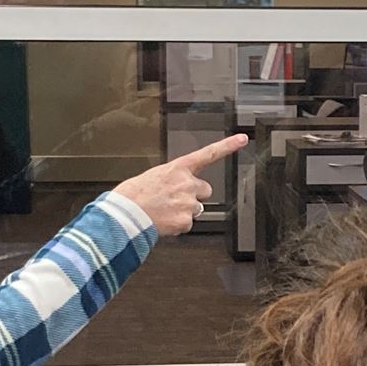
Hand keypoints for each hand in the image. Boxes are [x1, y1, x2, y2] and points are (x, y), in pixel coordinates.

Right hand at [114, 134, 248, 239]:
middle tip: (176, 200)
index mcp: (177, 168)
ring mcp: (188, 203)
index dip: (228, 146)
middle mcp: (187, 183)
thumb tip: (172, 189)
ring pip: (196, 209)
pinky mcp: (186, 221)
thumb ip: (169, 180)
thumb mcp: (151, 177)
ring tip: (164, 212)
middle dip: (196, 195)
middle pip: (205, 190)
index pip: (208, 154)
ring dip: (184, 211)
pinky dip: (177, 226)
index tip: (242, 139)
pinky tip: (163, 222)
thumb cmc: (131, 195)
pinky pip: (187, 225)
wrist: (124, 214)